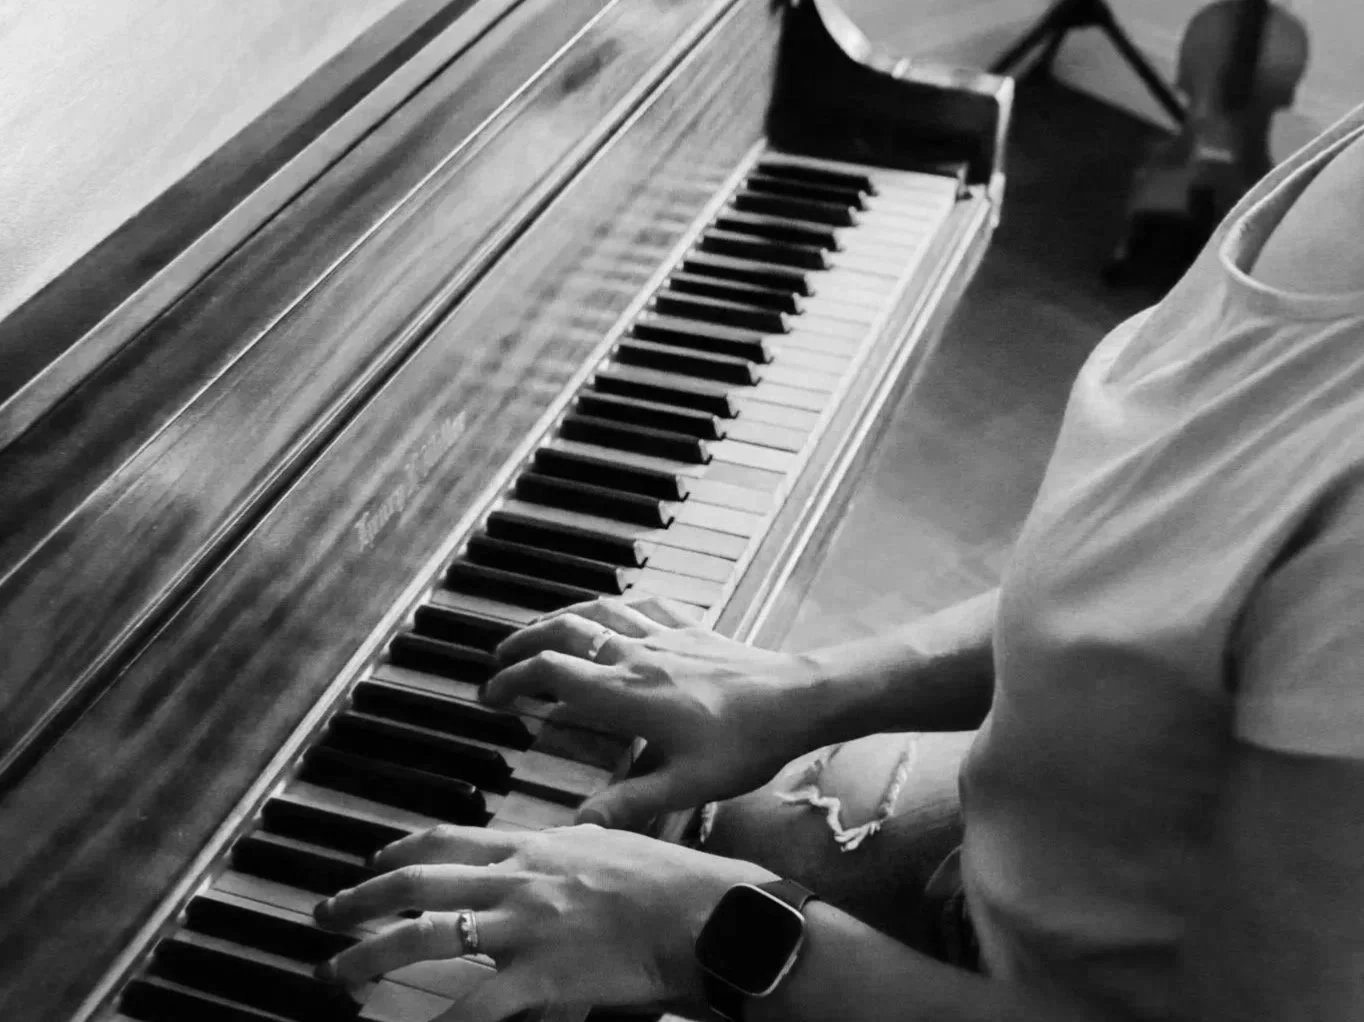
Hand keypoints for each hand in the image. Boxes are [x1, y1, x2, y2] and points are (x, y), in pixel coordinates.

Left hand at [313, 823, 775, 1019]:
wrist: (701, 911)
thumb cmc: (667, 878)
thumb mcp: (610, 843)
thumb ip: (573, 844)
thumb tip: (563, 838)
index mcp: (533, 846)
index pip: (446, 840)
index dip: (399, 850)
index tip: (372, 861)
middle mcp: (516, 878)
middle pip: (417, 883)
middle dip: (361, 899)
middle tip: (325, 916)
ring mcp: (523, 925)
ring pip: (423, 936)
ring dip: (369, 954)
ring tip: (334, 973)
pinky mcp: (539, 974)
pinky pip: (473, 1005)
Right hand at [483, 595, 823, 829]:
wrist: (798, 699)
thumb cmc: (746, 743)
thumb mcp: (686, 786)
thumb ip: (628, 804)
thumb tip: (578, 828)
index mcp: (626, 694)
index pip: (551, 675)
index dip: (512, 681)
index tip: (490, 696)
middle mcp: (636, 655)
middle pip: (563, 632)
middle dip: (524, 640)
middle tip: (499, 657)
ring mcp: (663, 635)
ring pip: (598, 610)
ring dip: (561, 615)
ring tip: (540, 628)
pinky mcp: (691, 628)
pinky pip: (643, 603)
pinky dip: (617, 603)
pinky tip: (614, 609)